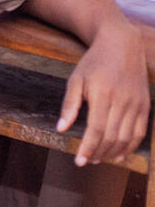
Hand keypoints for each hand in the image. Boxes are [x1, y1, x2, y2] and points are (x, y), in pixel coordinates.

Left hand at [58, 20, 148, 164]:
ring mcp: (137, 104)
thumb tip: (61, 128)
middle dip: (99, 153)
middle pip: (112, 136)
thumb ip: (69, 104)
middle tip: (87, 161)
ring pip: (127, 137)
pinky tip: (119, 153)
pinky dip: (131, 145)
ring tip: (100, 159)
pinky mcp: (146, 105)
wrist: (122, 44)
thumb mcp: (76, 79)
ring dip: (114, 152)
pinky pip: (140, 131)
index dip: (88, 147)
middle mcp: (123, 101)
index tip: (79, 160)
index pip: (96, 129)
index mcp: (103, 94)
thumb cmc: (94, 62)